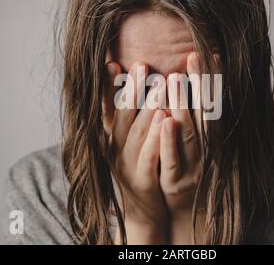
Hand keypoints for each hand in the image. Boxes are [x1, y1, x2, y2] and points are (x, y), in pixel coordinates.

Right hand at [103, 61, 167, 243]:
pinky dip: (156, 138)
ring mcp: (127, 165)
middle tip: (141, 65)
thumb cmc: (139, 168)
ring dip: (147, 108)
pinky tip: (165, 120)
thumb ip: (129, 118)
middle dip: (132, 89)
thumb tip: (131, 85)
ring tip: (159, 85)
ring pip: (137, 134)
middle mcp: (116, 149)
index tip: (112, 63)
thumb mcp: (128, 143)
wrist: (142, 210)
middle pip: (123, 116)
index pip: (107, 109)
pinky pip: (149, 157)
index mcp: (112, 138)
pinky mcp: (142, 180)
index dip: (107, 87)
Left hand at [159, 53, 203, 243]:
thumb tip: (202, 79)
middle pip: (205, 114)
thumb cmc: (196, 166)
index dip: (213, 80)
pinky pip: (171, 159)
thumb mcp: (204, 142)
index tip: (210, 54)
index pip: (216, 104)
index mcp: (215, 138)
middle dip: (199, 85)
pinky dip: (169, 140)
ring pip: (188, 133)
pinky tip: (165, 120)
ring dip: (182, 106)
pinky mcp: (174, 181)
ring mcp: (192, 166)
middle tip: (191, 58)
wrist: (192, 210)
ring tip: (174, 80)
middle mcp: (208, 151)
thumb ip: (201, 115)